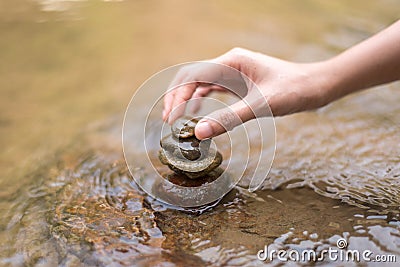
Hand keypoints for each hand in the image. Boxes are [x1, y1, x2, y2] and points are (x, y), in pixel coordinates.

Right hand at [162, 48, 329, 138]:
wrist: (315, 86)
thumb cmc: (294, 91)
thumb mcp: (261, 106)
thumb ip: (230, 118)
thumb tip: (199, 133)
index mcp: (231, 62)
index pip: (193, 76)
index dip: (177, 96)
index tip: (170, 119)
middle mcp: (229, 64)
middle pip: (191, 77)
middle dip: (176, 97)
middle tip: (168, 121)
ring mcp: (233, 72)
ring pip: (200, 83)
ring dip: (185, 99)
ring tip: (176, 120)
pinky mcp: (238, 82)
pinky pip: (212, 88)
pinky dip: (199, 100)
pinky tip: (194, 112)